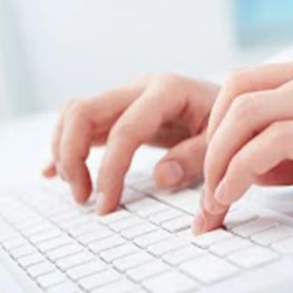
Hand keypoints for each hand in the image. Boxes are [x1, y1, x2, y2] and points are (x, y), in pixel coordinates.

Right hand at [44, 74, 218, 213]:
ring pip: (76, 114)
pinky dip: (66, 147)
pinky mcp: (123, 110)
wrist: (237, 105)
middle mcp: (141, 87)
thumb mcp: (223, 141)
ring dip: (65, 151)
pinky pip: (83, 123)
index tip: (107, 205)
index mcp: (168, 90)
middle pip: (84, 111)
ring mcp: (129, 96)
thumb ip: (196, 157)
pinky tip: (55, 174)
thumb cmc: (232, 123)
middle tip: (83, 198)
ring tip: (79, 191)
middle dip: (72, 156)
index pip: (125, 129)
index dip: (111, 170)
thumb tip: (161, 176)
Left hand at [194, 56, 292, 232]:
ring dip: (217, 163)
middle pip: (235, 94)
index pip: (248, 86)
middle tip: (203, 192)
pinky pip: (274, 141)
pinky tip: (236, 196)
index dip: (219, 129)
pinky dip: (242, 170)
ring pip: (246, 113)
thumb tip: (265, 169)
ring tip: (214, 205)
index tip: (214, 175)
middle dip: (207, 145)